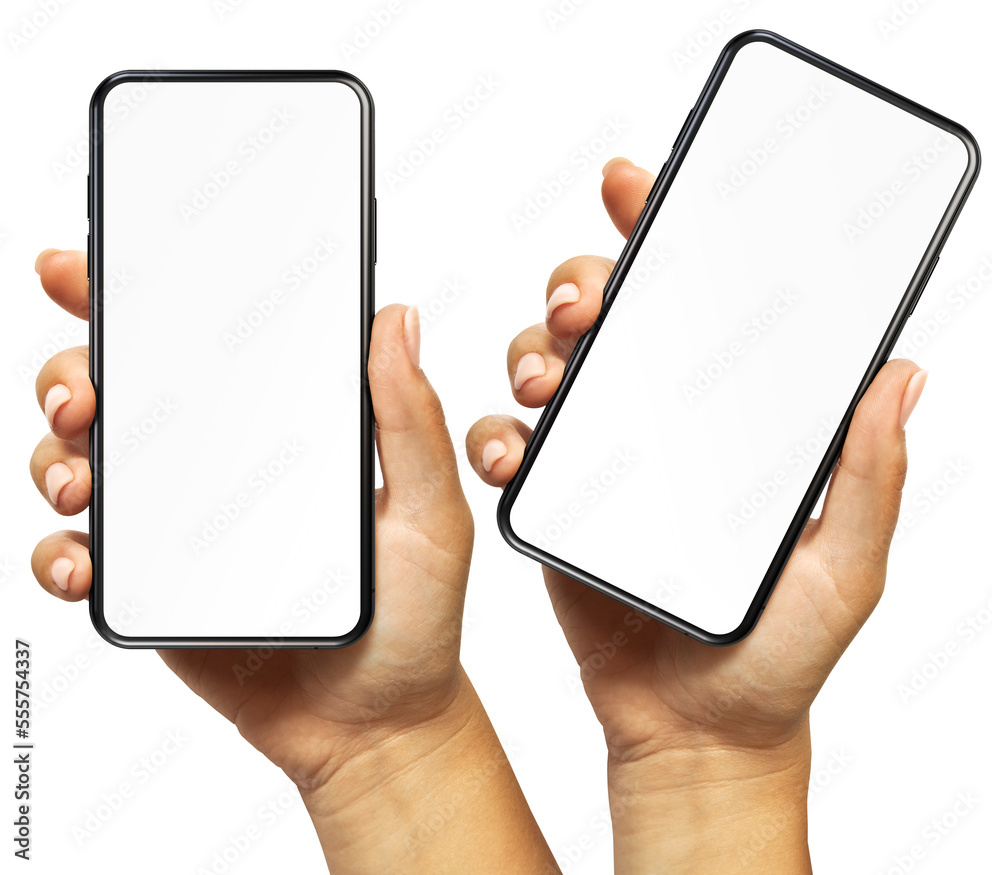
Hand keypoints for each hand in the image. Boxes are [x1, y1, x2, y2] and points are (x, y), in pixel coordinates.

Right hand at [30, 248, 554, 872]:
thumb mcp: (430, 514)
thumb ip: (408, 422)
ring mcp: (178, 529)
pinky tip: (82, 558)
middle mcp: (220, 467)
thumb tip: (396, 318)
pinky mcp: (154, 591)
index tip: (87, 268)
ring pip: (84, 465)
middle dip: (74, 372)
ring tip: (78, 479)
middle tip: (83, 391)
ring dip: (56, 456)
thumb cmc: (414, 618)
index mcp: (283, 431)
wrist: (377, 724)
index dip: (137, 300)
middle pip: (122, 395)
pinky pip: (82, 558)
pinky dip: (59, 551)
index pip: (206, 347)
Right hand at [466, 158, 925, 872]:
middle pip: (604, 320)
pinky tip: (510, 450)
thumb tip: (900, 377)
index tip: (636, 186)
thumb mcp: (843, 569)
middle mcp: (660, 425)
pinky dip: (495, 436)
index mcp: (727, 422)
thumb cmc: (772, 656)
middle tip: (585, 303)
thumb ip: (867, 478)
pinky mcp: (551, 504)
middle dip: (580, 283)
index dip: (660, 236)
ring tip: (547, 375)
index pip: (696, 305)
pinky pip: (507, 447)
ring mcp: (599, 460)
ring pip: (546, 368)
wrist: (693, 730)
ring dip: (532, 349)